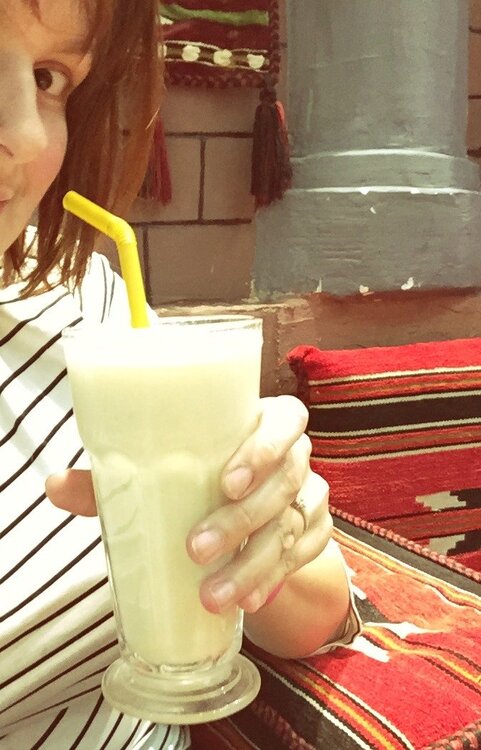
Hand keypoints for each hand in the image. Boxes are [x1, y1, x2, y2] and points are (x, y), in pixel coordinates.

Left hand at [46, 395, 331, 613]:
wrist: (247, 513)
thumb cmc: (201, 477)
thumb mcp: (168, 470)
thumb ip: (117, 477)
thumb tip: (55, 484)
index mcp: (265, 423)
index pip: (286, 422)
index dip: (265, 448)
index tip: (228, 481)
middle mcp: (295, 458)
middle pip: (285, 482)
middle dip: (241, 520)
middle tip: (196, 548)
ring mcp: (311, 496)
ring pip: (293, 527)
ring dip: (252, 564)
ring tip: (212, 596)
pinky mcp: (316, 534)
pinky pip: (304, 559)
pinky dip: (274, 581)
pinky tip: (247, 602)